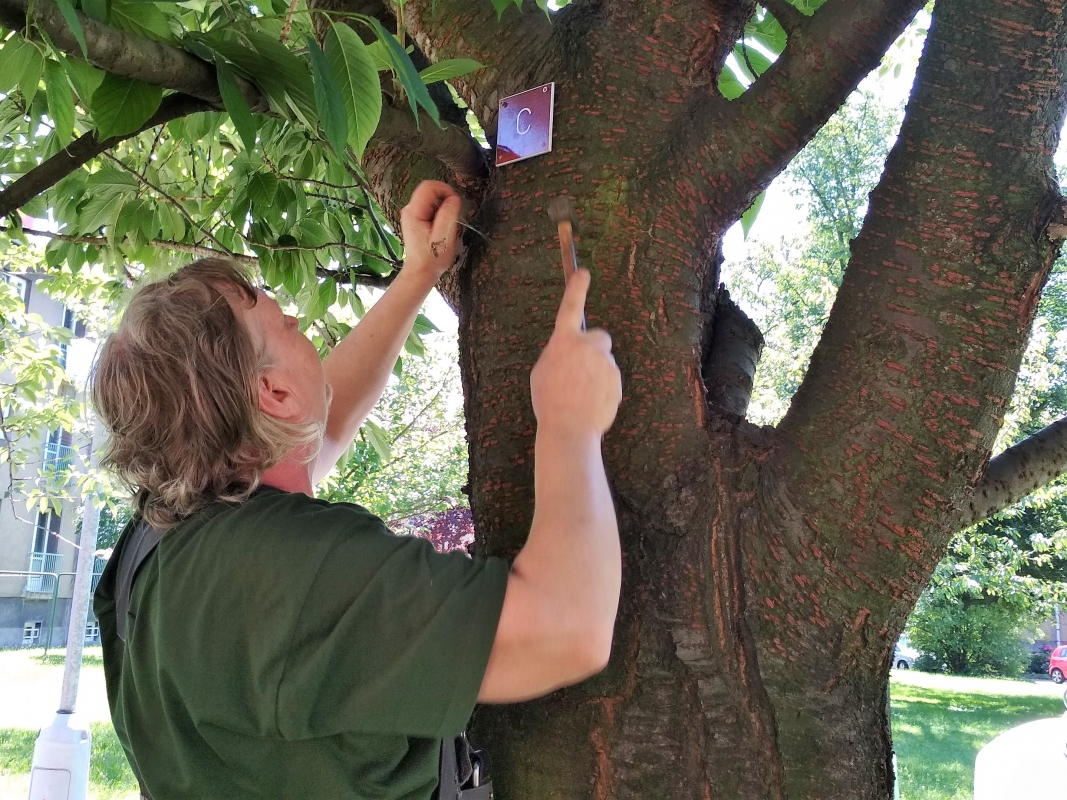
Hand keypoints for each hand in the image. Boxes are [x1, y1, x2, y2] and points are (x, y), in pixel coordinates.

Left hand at [399, 181, 463, 284]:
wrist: (421, 273)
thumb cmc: (433, 257)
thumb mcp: (444, 237)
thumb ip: (448, 214)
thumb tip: (454, 198)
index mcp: (414, 211)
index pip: (428, 186)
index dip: (445, 189)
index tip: (456, 203)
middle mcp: (410, 209)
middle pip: (429, 191)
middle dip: (445, 198)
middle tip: (454, 215)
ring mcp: (412, 214)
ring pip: (430, 199)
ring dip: (443, 207)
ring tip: (448, 224)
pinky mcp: (416, 220)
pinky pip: (429, 208)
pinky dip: (439, 213)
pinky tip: (442, 227)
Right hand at [531, 269, 621, 434]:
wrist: (570, 428)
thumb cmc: (549, 401)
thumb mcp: (542, 371)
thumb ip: (557, 354)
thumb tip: (568, 352)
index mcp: (564, 341)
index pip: (570, 308)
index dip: (576, 288)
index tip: (583, 272)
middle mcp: (588, 347)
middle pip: (598, 337)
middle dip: (593, 348)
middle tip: (580, 370)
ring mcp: (605, 363)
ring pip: (604, 362)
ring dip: (595, 373)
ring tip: (580, 395)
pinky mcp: (617, 380)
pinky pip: (610, 380)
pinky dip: (603, 389)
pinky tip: (590, 403)